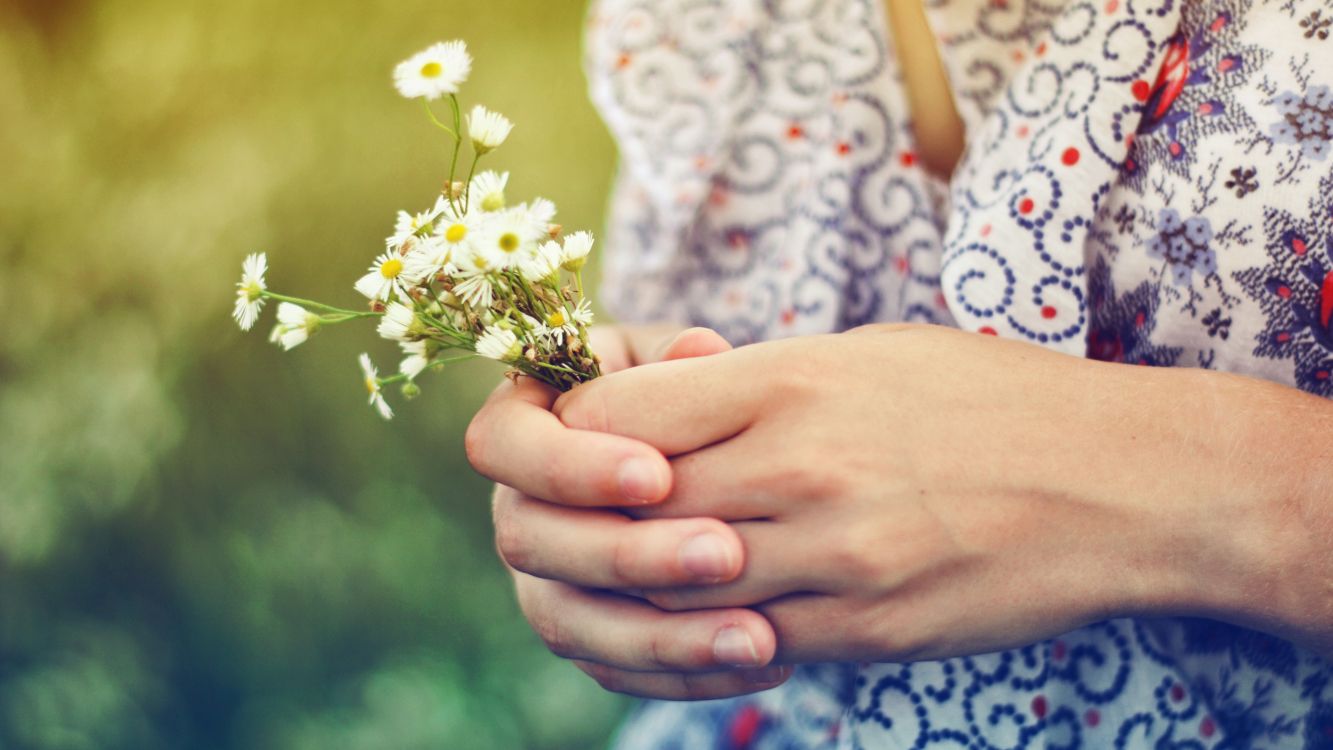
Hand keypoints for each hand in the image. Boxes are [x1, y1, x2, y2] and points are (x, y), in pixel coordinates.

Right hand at [468, 325, 792, 699]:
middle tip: (725, 553)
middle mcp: (517, 506)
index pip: (502, 446)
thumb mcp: (685, 361)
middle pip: (531, 543)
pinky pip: (616, 668)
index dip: (569, 466)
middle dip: (627, 554)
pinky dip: (687, 672)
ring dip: (662, 636)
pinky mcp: (585, 633)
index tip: (658, 474)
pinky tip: (766, 660)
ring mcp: (543, 577)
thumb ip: (683, 362)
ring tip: (758, 636)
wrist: (715, 449)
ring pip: (569, 622)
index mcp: (521, 424)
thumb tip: (700, 351)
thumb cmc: (689, 386)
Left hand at [552, 324, 1247, 663]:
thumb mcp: (867, 354)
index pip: (619, 415)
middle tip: (580, 514)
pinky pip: (744, 644)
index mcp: (792, 381)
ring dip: (636, 583)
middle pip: (628, 508)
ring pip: (671, 589)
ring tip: (634, 566)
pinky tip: (706, 615)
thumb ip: (753, 383)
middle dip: (588, 515)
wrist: (1124, 484)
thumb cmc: (991, 399)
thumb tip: (655, 406)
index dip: (577, 432)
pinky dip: (705, 633)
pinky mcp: (864, 630)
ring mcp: (832, 559)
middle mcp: (800, 469)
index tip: (580, 439)